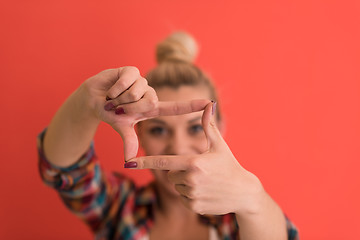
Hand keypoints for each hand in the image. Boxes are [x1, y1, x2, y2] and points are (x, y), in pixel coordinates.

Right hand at [83, 66, 209, 159]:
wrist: (93, 100)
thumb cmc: (110, 113)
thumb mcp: (122, 128)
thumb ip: (129, 141)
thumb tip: (129, 160)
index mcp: (151, 108)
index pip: (175, 108)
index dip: (192, 106)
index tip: (209, 103)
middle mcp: (149, 93)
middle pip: (150, 102)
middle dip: (129, 108)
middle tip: (118, 108)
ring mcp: (141, 81)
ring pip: (137, 92)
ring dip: (120, 99)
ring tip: (114, 98)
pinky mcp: (131, 71)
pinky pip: (128, 80)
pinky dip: (115, 88)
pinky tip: (111, 89)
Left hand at [127, 102, 264, 214]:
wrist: (243, 192)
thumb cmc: (230, 165)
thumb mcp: (219, 145)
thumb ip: (208, 126)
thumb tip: (207, 104)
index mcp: (194, 163)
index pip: (163, 162)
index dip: (144, 161)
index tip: (129, 162)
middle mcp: (190, 180)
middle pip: (170, 174)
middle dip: (179, 171)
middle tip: (198, 171)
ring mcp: (192, 195)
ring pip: (176, 186)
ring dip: (185, 183)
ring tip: (204, 182)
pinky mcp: (194, 207)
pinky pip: (183, 198)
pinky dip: (190, 195)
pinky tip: (205, 192)